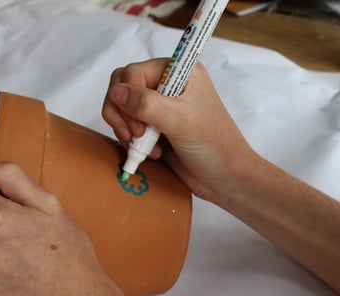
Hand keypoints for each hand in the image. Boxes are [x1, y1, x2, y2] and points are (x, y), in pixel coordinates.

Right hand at [102, 58, 256, 200]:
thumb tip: (115, 92)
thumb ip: (146, 104)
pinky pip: (127, 126)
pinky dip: (131, 140)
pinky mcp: (153, 126)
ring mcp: (159, 106)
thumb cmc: (213, 145)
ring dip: (126, 130)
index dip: (128, 99)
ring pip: (120, 107)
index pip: (133, 73)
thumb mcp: (180, 121)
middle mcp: (166, 84)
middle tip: (135, 136)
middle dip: (122, 114)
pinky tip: (152, 153)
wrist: (225, 178)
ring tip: (146, 147)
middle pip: (121, 87)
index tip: (140, 127)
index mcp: (178, 72)